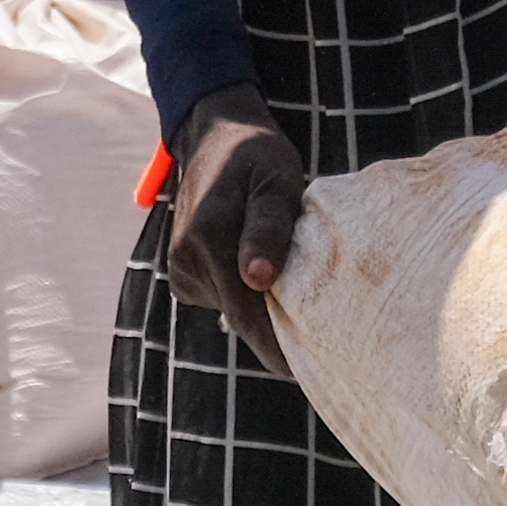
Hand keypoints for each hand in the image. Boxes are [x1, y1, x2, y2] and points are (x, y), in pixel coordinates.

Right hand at [165, 102, 308, 372]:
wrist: (213, 134)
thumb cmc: (256, 155)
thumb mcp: (276, 179)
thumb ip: (269, 227)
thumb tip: (258, 278)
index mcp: (210, 237)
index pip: (250, 318)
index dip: (284, 351)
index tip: (320, 371)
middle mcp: (187, 259)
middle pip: (243, 320)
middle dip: (281, 333)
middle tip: (327, 343)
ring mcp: (180, 269)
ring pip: (234, 311)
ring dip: (264, 307)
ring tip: (295, 281)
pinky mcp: (182, 274)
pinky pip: (223, 299)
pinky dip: (247, 294)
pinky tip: (264, 268)